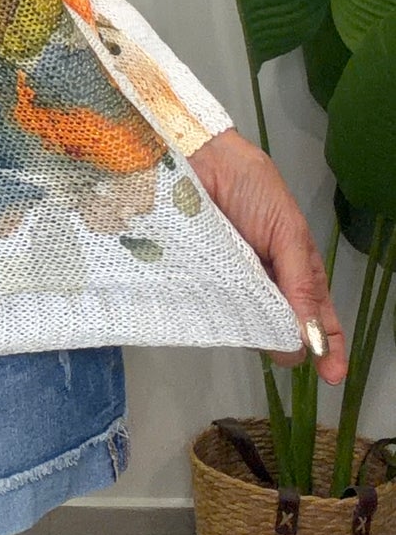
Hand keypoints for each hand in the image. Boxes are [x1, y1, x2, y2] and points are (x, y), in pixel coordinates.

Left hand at [187, 128, 347, 383]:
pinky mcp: (201, 273)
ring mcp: (231, 277)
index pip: (318, 314)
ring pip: (246, 318)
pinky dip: (219, 313)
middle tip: (282, 355)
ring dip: (252, 330)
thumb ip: (299, 283)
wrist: (202, 157)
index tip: (333, 377)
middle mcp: (264, 278)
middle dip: (285, 343)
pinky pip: (212, 301)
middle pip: (280, 324)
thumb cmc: (251, 187)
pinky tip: (221, 322)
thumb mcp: (287, 233)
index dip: (329, 346)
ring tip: (254, 336)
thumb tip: (310, 335)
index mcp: (295, 267)